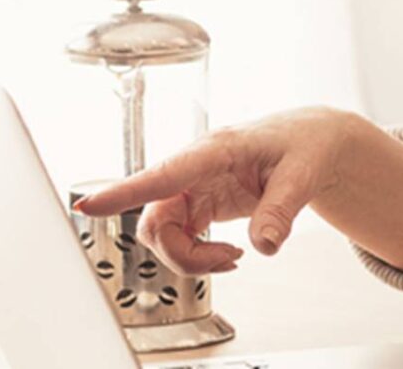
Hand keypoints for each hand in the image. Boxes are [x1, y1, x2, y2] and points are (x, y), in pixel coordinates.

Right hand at [74, 106, 360, 275]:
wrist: (314, 141)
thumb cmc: (306, 143)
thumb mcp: (303, 174)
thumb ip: (281, 210)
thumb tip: (264, 245)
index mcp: (216, 150)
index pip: (163, 174)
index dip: (125, 192)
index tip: (88, 205)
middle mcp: (195, 169)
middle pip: (156, 220)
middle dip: (181, 253)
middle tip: (230, 260)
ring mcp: (194, 187)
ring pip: (162, 234)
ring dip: (191, 258)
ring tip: (234, 258)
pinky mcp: (200, 203)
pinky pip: (179, 238)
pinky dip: (199, 257)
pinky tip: (229, 256)